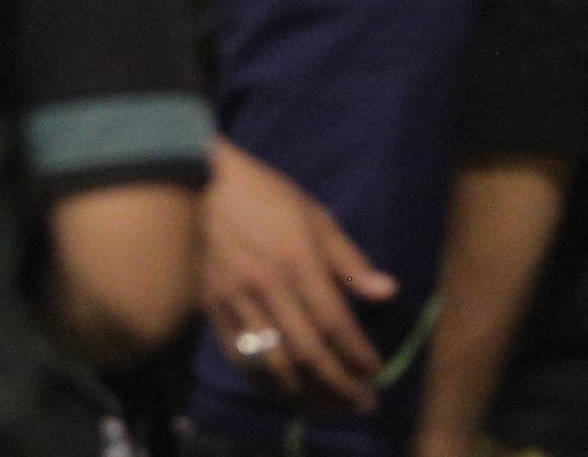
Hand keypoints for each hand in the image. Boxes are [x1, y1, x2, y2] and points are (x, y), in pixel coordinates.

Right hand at [199, 142, 395, 414]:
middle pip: (308, 354)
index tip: (376, 371)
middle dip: (340, 387)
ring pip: (274, 366)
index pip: (334, 324)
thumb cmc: (265, 194)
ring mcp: (235, 302)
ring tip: (330, 407)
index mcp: (296, 260)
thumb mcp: (315, 215)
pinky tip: (287, 390)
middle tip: (363, 403)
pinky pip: (241, 359)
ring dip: (307, 395)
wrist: (199, 180)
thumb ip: (349, 260)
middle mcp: (267, 288)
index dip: (358, 355)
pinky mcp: (211, 309)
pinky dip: (267, 382)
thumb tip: (388, 293)